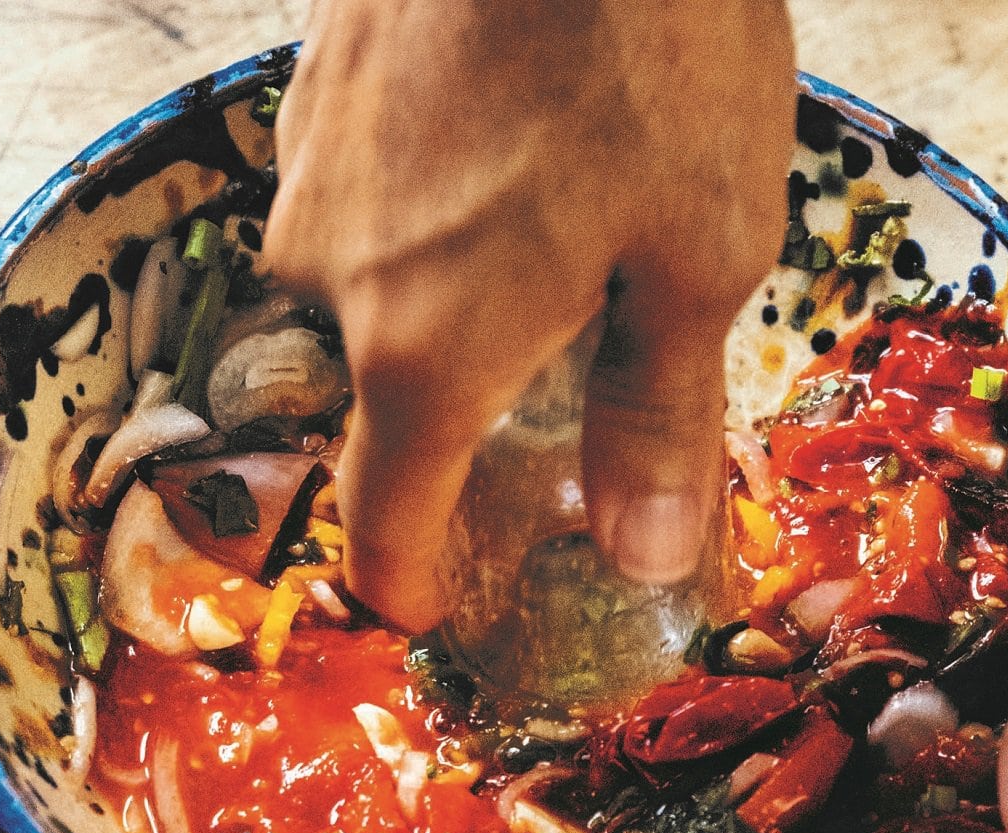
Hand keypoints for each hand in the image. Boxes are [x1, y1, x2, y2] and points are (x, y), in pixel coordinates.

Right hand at [264, 0, 794, 629]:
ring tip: (566, 219)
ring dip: (458, 287)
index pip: (382, 524)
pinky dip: (434, 203)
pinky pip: (370, 193)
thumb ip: (658, 421)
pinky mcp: (313, 88)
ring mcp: (310, 173)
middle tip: (580, 356)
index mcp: (426, 351)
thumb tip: (641, 555)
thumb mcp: (696, 262)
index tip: (443, 599)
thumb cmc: (650, 58)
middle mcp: (335, 276)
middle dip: (476, 404)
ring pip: (379, 284)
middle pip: (392, 396)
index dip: (414, 580)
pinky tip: (516, 141)